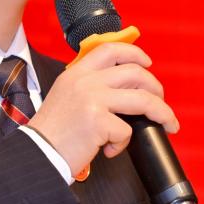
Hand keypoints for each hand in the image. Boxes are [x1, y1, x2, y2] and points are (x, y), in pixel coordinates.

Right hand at [26, 42, 178, 175]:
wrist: (37, 153)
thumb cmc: (52, 131)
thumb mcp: (66, 95)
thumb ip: (90, 86)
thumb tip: (124, 90)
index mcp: (77, 72)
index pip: (111, 50)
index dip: (135, 54)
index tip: (147, 64)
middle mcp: (85, 81)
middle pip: (135, 73)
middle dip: (156, 88)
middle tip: (160, 102)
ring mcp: (93, 99)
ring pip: (143, 100)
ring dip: (161, 113)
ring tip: (167, 123)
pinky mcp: (99, 121)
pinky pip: (127, 131)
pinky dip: (122, 144)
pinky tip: (108, 150)